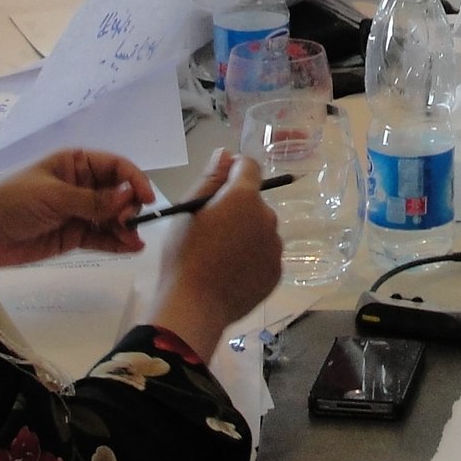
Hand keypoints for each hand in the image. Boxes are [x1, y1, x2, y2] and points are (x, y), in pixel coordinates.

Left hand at [0, 150, 157, 266]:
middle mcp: (82, 185)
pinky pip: (101, 238)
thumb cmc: (11, 201)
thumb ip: (92, 200)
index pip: (116, 166)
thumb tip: (129, 197)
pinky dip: (116, 242)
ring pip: (112, 218)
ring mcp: (79, 211)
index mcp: (75, 163)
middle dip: (129, 207)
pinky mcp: (73, 236)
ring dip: (126, 228)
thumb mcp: (53, 196)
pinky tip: (130, 248)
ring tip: (134, 242)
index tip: (146, 199)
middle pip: (119, 193)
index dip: (134, 180)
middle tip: (129, 223)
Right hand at [150, 150, 283, 357]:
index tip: (218, 186)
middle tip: (211, 230)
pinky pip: (265, 255)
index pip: (249, 166)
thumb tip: (226, 154)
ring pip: (261, 229)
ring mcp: (275, 246)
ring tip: (220, 256)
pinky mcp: (277, 272)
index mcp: (244, 197)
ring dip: (246, 233)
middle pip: (254, 202)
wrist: (194, 306)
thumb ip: (211, 178)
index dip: (233, 170)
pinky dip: (252, 258)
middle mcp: (267, 217)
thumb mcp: (188, 210)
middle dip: (237, 208)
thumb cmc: (183, 254)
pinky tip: (231, 272)